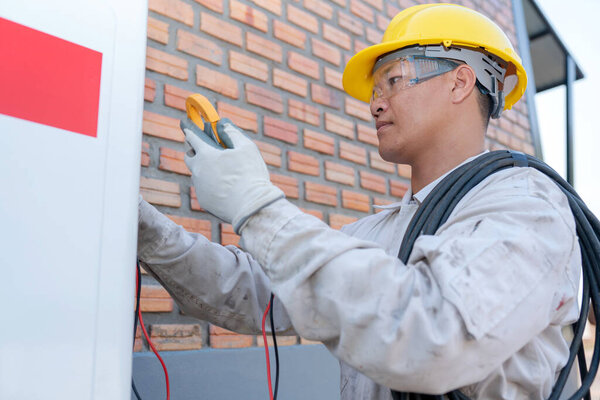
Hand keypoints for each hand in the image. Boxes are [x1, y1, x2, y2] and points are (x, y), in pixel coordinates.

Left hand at [183, 118, 283, 233]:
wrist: (252, 207)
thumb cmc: (250, 175)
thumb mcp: (246, 147)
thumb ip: (232, 132)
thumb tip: (222, 123)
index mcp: (206, 154)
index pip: (192, 138)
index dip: (190, 130)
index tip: (186, 125)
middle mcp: (198, 170)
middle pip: (189, 156)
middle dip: (192, 150)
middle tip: (201, 148)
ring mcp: (200, 187)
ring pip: (197, 174)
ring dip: (203, 170)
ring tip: (218, 170)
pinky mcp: (204, 201)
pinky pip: (204, 190)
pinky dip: (211, 186)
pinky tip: (224, 187)